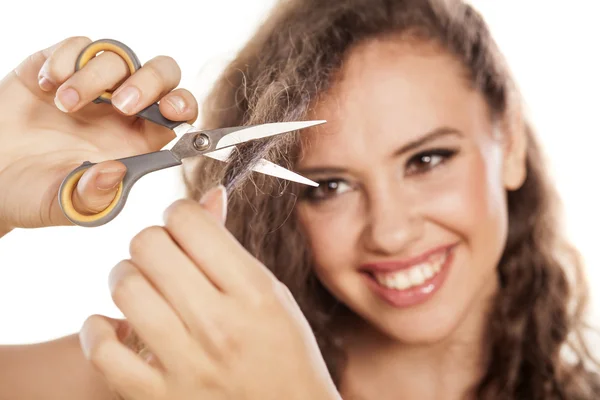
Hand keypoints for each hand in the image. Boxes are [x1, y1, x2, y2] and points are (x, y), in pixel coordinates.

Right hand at [0, 37, 196, 228]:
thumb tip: (115, 173)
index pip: (177, 112)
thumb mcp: (68, 205)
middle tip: (120, 104)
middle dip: (149, 81)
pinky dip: (65, 60)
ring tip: (64, 105)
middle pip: (161, 74)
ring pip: (118, 57)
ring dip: (94, 78)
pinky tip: (46, 87)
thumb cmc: (36, 194)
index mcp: (139, 140)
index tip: (171, 110)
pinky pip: (77, 46)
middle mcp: (122, 109)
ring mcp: (92, 86)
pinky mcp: (58, 68)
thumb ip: (95, 195)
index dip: (182, 105)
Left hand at [79, 186, 340, 399]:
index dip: (180, 214)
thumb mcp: (272, 294)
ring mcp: (187, 364)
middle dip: (152, 242)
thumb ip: (232, 248)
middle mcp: (219, 325)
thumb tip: (209, 194)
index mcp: (253, 292)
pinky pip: (103, 353)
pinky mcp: (159, 398)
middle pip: (149, 246)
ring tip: (142, 287)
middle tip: (163, 257)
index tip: (182, 225)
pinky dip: (98, 331)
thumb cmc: (285, 354)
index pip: (190, 221)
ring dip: (127, 278)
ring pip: (124, 288)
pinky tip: (115, 325)